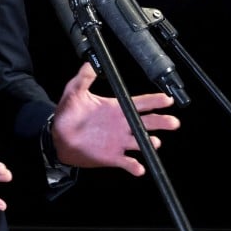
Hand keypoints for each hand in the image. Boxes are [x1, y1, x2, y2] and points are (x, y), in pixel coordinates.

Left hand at [50, 62, 180, 175]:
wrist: (58, 137)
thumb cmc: (67, 114)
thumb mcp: (75, 91)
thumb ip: (84, 77)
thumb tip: (90, 63)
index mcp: (116, 108)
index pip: (140, 103)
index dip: (155, 100)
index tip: (167, 99)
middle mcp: (121, 124)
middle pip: (147, 122)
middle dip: (162, 121)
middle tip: (172, 122)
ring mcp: (119, 141)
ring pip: (141, 141)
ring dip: (150, 142)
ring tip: (155, 142)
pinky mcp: (113, 157)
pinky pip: (127, 162)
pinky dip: (135, 166)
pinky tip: (139, 167)